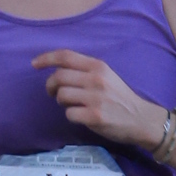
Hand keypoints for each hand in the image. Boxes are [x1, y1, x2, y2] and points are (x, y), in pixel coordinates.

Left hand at [32, 48, 159, 147]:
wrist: (141, 119)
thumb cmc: (120, 97)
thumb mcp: (106, 76)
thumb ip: (85, 71)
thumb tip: (57, 71)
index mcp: (98, 66)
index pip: (65, 56)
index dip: (46, 58)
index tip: (34, 64)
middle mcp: (96, 79)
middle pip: (59, 77)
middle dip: (50, 85)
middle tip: (53, 93)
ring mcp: (95, 98)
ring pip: (61, 95)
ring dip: (60, 101)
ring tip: (70, 104)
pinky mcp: (95, 116)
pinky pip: (69, 114)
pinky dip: (71, 116)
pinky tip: (80, 116)